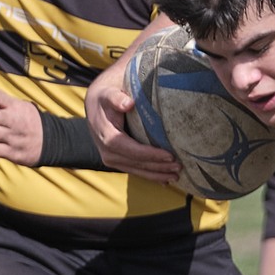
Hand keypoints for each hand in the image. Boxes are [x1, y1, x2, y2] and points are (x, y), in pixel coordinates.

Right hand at [85, 62, 180, 182]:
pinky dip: (151, 175)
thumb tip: (128, 103)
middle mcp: (107, 152)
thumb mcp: (108, 93)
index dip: (150, 154)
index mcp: (106, 136)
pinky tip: (165, 180)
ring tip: (176, 176)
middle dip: (159, 167)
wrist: (94, 104)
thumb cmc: (105, 96)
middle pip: (137, 163)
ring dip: (157, 175)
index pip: (131, 150)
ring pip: (137, 170)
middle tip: (179, 166)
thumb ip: (116, 98)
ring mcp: (111, 159)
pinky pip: (135, 170)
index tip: (169, 155)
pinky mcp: (117, 161)